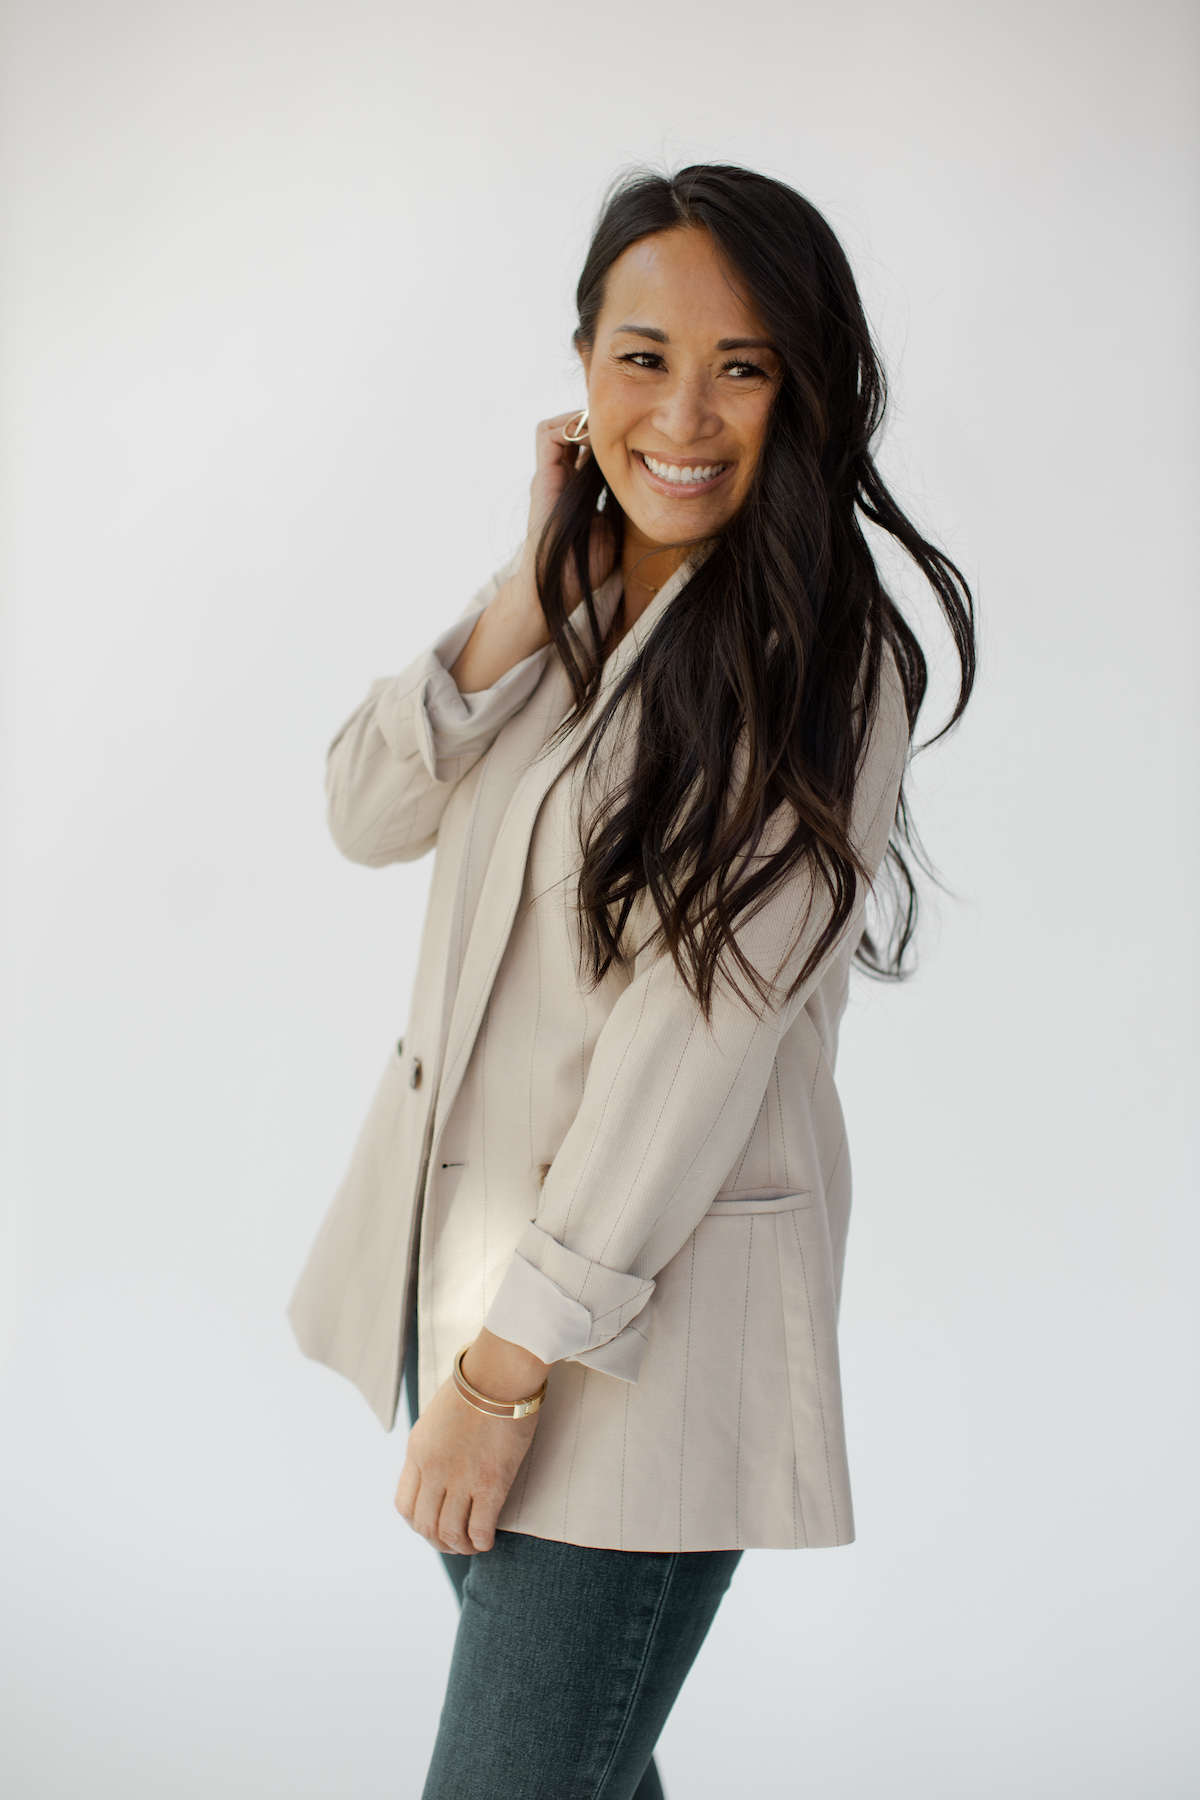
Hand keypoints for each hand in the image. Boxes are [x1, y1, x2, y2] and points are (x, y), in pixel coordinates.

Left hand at [394, 1330, 549, 1554]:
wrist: (500, 1373)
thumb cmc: (475, 1387)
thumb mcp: (435, 1418)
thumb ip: (432, 1447)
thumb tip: (438, 1472)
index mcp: (416, 1452)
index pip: (405, 1505)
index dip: (417, 1523)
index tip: (432, 1525)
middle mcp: (432, 1470)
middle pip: (424, 1525)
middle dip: (438, 1541)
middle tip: (453, 1542)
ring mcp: (460, 1479)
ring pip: (449, 1533)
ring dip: (459, 1546)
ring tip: (471, 1544)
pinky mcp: (490, 1484)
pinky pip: (478, 1529)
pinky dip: (481, 1542)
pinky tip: (487, 1539)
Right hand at [449, 413, 615, 693]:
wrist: (559, 584)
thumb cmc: (586, 564)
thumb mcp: (612, 525)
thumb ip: (619, 502)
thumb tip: (649, 484)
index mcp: (573, 488)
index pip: (588, 448)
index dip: (607, 436)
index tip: (634, 436)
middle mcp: (558, 477)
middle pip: (572, 431)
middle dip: (597, 423)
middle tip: (625, 424)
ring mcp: (548, 475)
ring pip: (557, 427)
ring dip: (581, 420)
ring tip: (609, 428)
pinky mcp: (543, 477)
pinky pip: (548, 434)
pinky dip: (570, 426)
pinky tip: (597, 438)